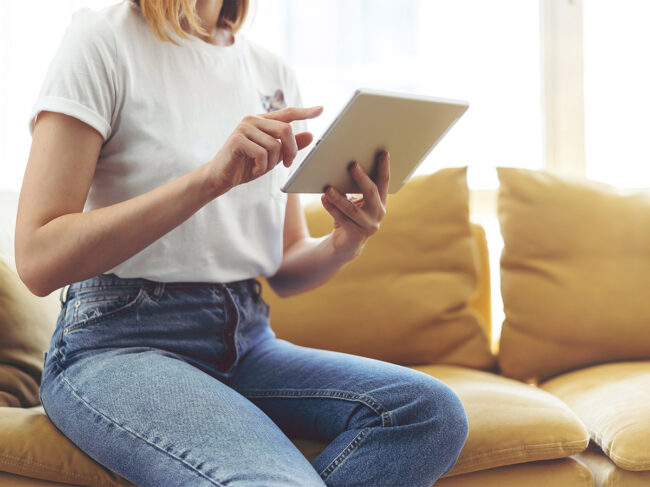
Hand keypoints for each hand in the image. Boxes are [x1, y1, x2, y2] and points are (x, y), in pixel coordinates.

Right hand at [207, 106, 322, 191]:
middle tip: (287, 165)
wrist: (220, 177)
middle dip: (291, 151)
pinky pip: (262, 154)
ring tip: (261, 168)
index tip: (321, 109)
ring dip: (273, 163)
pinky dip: (262, 167)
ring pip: (275, 145)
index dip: (305, 112)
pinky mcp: (237, 140)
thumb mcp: (273, 157)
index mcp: (262, 121)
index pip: (288, 113)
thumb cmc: (246, 165)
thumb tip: (310, 135)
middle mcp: (253, 120)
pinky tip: (253, 169)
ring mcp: (244, 128)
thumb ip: (290, 146)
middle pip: (286, 130)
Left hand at [321, 150, 389, 260]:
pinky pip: (342, 220)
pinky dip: (332, 209)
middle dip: (361, 178)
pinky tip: (323, 199)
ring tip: (327, 187)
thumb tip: (342, 165)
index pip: (384, 181)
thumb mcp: (353, 200)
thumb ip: (353, 187)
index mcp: (380, 201)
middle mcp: (379, 213)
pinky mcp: (357, 235)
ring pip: (353, 209)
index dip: (384, 167)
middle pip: (372, 192)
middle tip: (352, 164)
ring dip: (339, 197)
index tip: (383, 152)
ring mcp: (369, 226)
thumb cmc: (348, 216)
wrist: (344, 244)